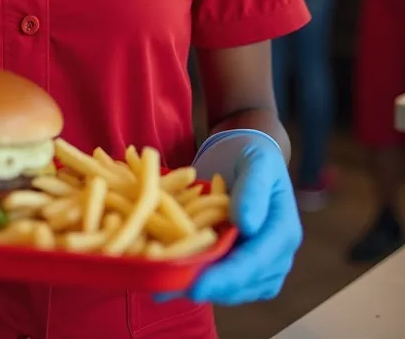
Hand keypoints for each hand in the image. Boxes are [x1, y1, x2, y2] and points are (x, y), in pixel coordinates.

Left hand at [155, 131, 301, 305]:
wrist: (248, 156)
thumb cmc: (253, 155)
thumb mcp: (257, 162)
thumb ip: (254, 190)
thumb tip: (247, 225)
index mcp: (284, 231)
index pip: (257, 262)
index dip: (227, 277)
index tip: (197, 285)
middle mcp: (276, 255)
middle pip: (244, 284)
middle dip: (207, 288)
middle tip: (168, 289)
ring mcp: (260, 264)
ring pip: (231, 290)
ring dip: (198, 288)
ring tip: (162, 287)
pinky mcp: (242, 265)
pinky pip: (222, 281)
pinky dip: (196, 281)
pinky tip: (168, 281)